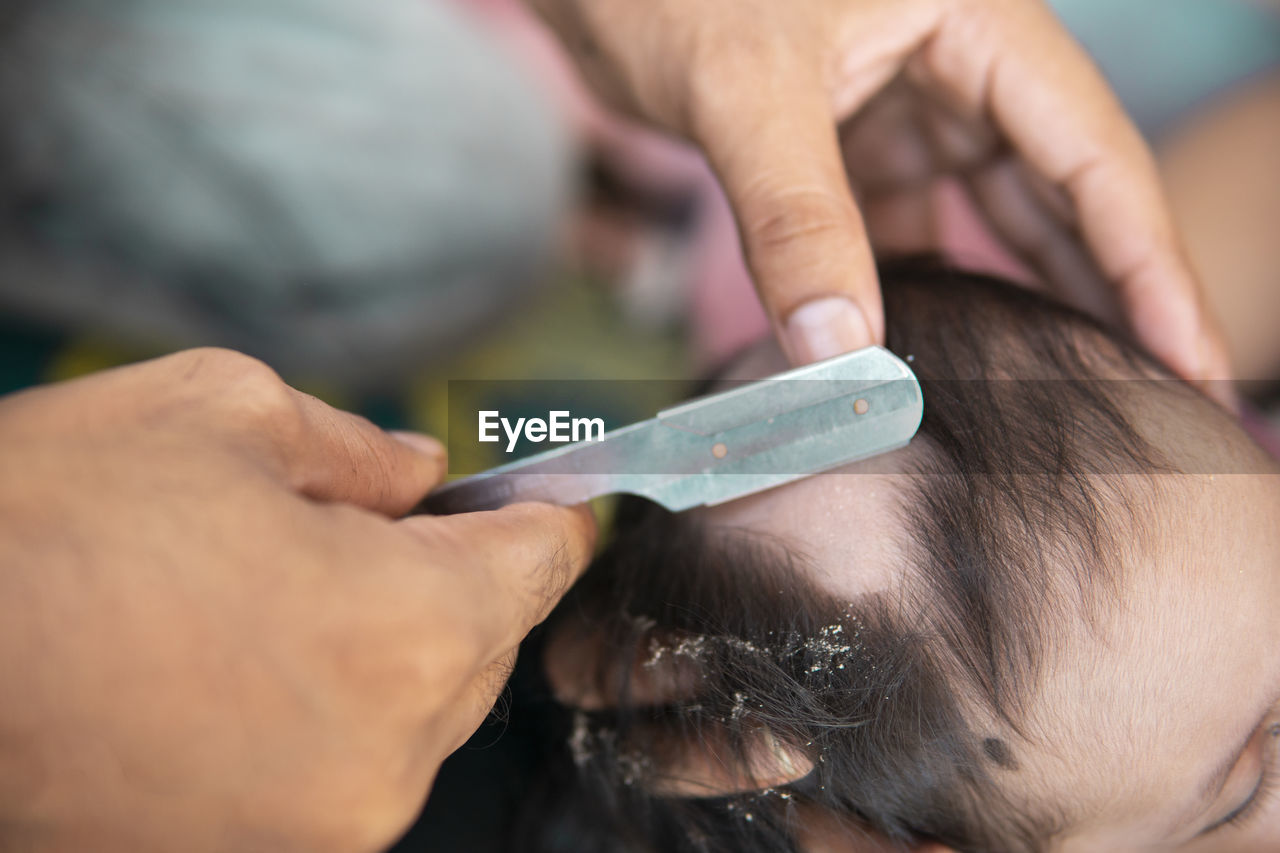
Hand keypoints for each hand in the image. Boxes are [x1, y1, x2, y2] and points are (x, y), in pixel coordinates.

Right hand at [0, 349, 594, 851]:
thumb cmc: (46, 523)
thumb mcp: (219, 416)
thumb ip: (360, 447)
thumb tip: (421, 472)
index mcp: (411, 628)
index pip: (541, 563)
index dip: (542, 511)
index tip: (538, 492)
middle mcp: (393, 753)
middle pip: (487, 641)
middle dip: (452, 572)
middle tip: (374, 521)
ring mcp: (328, 826)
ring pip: (418, 708)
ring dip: (384, 642)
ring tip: (274, 589)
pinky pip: (346, 763)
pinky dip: (327, 705)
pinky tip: (238, 656)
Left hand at [530, 0, 1230, 386]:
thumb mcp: (744, 90)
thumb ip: (795, 216)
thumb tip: (841, 353)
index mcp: (976, 24)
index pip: (1095, 155)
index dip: (1149, 264)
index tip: (1189, 359)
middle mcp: (957, 64)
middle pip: (1060, 194)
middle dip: (1103, 294)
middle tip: (1150, 399)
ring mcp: (901, 105)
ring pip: (986, 215)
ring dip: (1019, 297)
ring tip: (1067, 388)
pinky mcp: (845, 142)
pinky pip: (903, 227)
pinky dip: (916, 288)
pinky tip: (935, 350)